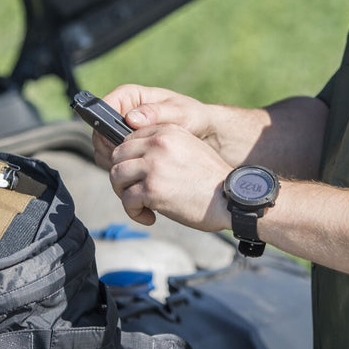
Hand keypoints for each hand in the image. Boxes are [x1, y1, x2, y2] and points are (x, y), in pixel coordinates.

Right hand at [93, 84, 218, 168]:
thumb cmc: (193, 117)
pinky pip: (112, 158)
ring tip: (135, 168)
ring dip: (114, 160)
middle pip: (99, 131)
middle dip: (109, 147)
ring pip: (103, 147)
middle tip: (128, 160)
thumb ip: (156, 114)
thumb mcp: (179, 113)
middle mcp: (122, 112)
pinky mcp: (126, 147)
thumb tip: (131, 117)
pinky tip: (136, 172)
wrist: (203, 134)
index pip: (103, 107)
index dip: (105, 126)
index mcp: (130, 97)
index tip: (118, 142)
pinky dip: (120, 166)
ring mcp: (122, 131)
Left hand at [107, 122, 233, 230]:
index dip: (128, 160)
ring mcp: (153, 165)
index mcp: (166, 131)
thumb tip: (135, 159)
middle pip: (118, 156)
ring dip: (124, 194)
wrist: (231, 199)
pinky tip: (150, 217)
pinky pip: (127, 200)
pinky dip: (134, 212)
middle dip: (122, 177)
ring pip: (116, 176)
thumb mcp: (189, 148)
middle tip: (134, 192)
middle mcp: (157, 143)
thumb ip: (163, 146)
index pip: (128, 139)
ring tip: (140, 205)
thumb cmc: (211, 180)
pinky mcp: (152, 189)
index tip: (136, 175)